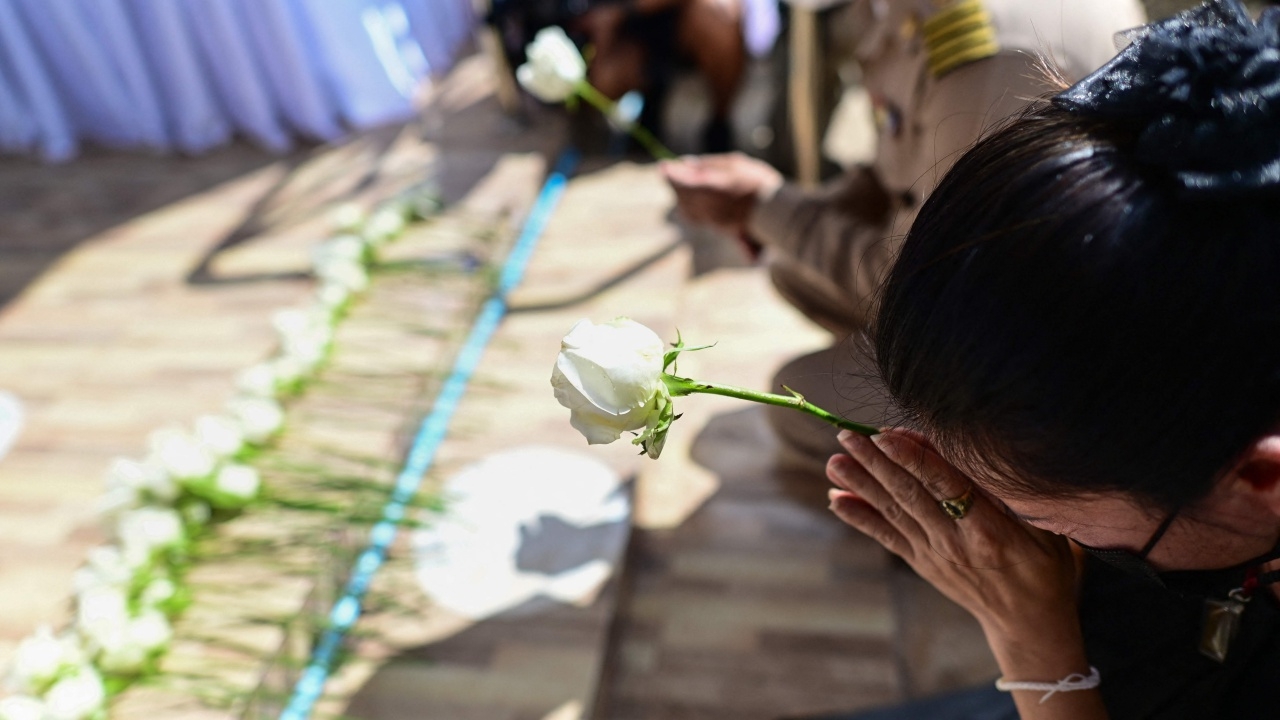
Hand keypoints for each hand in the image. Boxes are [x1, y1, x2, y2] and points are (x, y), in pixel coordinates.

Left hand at [660, 153, 782, 237]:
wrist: (776, 211)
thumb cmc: (757, 182)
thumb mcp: (734, 163)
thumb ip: (708, 164)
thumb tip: (685, 163)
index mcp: (708, 187)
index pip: (680, 179)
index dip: (670, 172)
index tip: (662, 166)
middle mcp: (706, 206)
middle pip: (681, 195)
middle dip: (674, 183)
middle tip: (668, 171)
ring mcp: (711, 219)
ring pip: (687, 208)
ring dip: (681, 196)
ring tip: (679, 184)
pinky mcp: (719, 228)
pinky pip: (698, 217)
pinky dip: (691, 207)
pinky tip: (691, 202)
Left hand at [826, 429, 1078, 638]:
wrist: (1027, 623)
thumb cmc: (1043, 567)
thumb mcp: (1045, 532)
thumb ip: (1012, 498)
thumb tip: (982, 455)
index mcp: (988, 529)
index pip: (945, 485)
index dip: (913, 458)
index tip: (887, 435)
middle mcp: (955, 542)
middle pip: (909, 494)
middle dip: (876, 462)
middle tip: (846, 435)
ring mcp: (934, 554)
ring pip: (893, 511)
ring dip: (861, 484)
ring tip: (834, 462)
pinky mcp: (922, 563)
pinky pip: (887, 536)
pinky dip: (861, 517)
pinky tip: (837, 499)